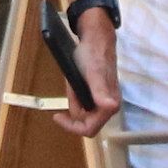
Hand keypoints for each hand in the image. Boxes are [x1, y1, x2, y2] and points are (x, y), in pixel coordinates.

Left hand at [58, 7, 120, 140]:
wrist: (96, 38)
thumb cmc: (94, 54)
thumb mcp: (93, 72)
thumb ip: (100, 91)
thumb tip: (110, 106)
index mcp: (109, 104)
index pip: (89, 129)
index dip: (72, 127)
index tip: (57, 116)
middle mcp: (109, 105)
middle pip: (87, 123)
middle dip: (72, 112)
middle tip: (67, 93)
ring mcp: (105, 100)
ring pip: (85, 113)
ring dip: (74, 103)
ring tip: (71, 84)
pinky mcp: (99, 94)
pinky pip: (85, 103)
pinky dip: (76, 97)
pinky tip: (74, 84)